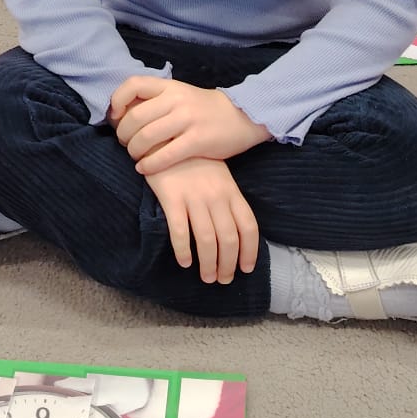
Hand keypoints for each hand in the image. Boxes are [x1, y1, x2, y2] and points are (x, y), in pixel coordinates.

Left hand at [109, 76, 267, 172]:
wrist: (243, 116)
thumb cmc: (205, 109)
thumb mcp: (180, 95)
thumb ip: (156, 100)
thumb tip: (123, 113)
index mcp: (170, 86)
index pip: (133, 84)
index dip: (117, 101)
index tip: (116, 117)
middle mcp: (177, 100)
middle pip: (135, 117)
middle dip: (123, 135)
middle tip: (125, 144)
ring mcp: (188, 120)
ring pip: (146, 137)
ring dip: (134, 151)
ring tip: (136, 157)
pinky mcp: (198, 141)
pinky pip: (165, 155)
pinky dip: (149, 165)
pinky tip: (144, 169)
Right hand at [144, 158, 259, 285]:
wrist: (166, 138)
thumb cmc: (194, 161)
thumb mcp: (219, 176)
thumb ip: (228, 201)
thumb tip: (235, 234)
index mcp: (231, 192)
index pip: (248, 227)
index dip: (250, 252)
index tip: (245, 269)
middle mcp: (216, 197)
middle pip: (228, 239)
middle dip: (227, 265)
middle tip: (222, 280)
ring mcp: (194, 197)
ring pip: (206, 240)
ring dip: (208, 264)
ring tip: (207, 277)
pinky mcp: (171, 198)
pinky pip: (179, 231)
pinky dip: (183, 250)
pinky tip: (184, 262)